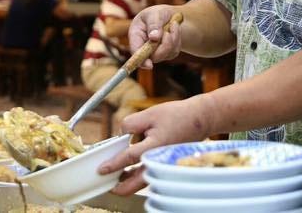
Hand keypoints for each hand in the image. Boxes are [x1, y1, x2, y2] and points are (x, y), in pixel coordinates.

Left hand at [98, 95, 213, 194]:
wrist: (200, 119)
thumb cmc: (177, 115)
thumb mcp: (150, 113)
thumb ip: (130, 124)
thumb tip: (120, 137)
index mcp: (156, 146)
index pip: (129, 158)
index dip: (113, 164)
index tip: (101, 169)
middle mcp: (160, 160)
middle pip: (136, 183)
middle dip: (119, 187)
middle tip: (107, 183)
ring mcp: (164, 165)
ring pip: (142, 182)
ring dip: (128, 182)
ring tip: (115, 176)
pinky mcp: (166, 165)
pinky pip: (149, 175)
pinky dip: (137, 175)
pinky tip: (129, 170)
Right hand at [129, 5, 183, 69]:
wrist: (170, 15)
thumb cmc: (158, 13)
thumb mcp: (155, 13)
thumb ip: (154, 24)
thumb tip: (154, 38)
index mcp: (135, 35)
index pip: (135, 52)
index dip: (141, 60)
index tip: (149, 65)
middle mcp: (143, 47)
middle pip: (153, 56)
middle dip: (164, 45)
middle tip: (169, 31)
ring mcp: (155, 52)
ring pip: (166, 54)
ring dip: (173, 38)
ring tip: (173, 24)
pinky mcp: (166, 54)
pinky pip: (174, 51)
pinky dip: (177, 39)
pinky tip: (174, 30)